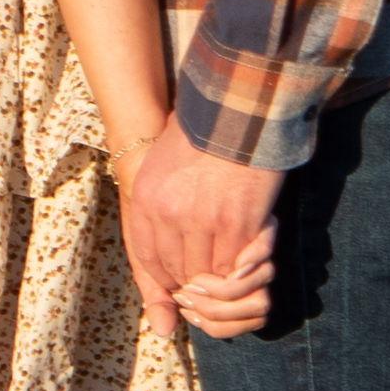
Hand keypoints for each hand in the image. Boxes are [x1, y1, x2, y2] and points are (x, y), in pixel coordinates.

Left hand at [124, 125, 283, 340]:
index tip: (180, 280)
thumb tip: (162, 233)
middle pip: (176, 269)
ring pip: (204, 272)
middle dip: (192, 279)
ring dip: (215, 277)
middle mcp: (169, 214)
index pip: (149, 256)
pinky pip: (231, 266)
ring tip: (226, 274)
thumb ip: (159, 200)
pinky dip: (237, 271)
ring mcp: (202, 222)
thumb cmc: (204, 131)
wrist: (239, 108)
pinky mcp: (237, 225)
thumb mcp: (163, 161)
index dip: (165, 274)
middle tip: (207, 282)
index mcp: (147, 198)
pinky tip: (242, 262)